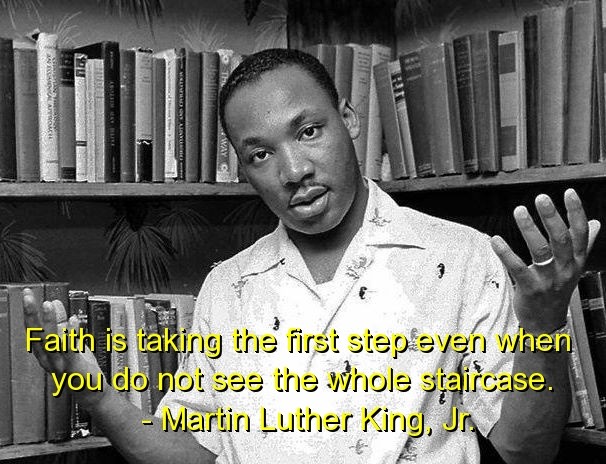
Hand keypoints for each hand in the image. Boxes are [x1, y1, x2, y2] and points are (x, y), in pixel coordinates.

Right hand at [23, 288, 106, 408]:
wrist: (91, 392)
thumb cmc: (80, 367)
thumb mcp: (69, 341)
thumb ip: (62, 323)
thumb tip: (54, 303)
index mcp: (45, 352)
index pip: (33, 330)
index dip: (29, 312)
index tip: (28, 295)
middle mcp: (48, 359)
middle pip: (36, 335)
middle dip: (32, 315)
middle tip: (29, 297)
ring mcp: (60, 364)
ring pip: (51, 341)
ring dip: (50, 322)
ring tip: (49, 305)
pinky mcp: (74, 367)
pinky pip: (71, 349)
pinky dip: (71, 334)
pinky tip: (73, 321)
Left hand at [490, 189, 600, 333]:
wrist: (546, 322)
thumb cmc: (557, 289)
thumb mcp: (573, 267)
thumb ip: (583, 245)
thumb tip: (596, 224)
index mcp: (576, 261)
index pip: (580, 233)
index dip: (576, 212)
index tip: (569, 192)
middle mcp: (565, 269)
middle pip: (562, 239)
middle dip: (552, 217)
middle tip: (541, 198)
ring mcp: (548, 280)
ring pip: (540, 251)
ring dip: (529, 229)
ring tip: (519, 210)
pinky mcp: (530, 289)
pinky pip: (517, 268)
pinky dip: (506, 253)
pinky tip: (496, 240)